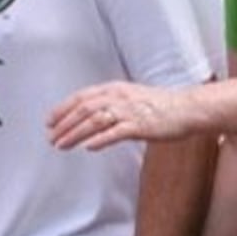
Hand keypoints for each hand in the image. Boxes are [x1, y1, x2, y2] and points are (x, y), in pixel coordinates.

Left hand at [48, 82, 192, 150]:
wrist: (187, 108)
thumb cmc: (160, 106)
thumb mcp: (131, 98)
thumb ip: (111, 104)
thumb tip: (90, 118)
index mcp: (115, 88)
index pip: (82, 97)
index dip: (63, 108)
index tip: (49, 121)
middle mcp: (119, 97)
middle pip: (84, 109)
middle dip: (64, 124)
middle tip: (51, 137)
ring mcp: (130, 111)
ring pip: (95, 121)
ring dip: (75, 133)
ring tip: (62, 145)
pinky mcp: (141, 125)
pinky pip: (115, 133)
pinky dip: (99, 139)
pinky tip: (88, 147)